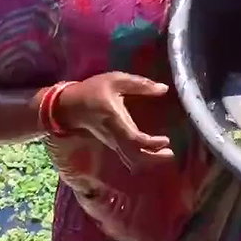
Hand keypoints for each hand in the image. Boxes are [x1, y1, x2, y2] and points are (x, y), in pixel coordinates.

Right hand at [55, 72, 174, 169]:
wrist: (70, 105)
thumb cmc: (93, 90)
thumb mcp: (116, 80)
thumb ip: (140, 84)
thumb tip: (163, 89)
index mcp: (116, 120)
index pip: (135, 139)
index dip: (151, 144)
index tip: (166, 140)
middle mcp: (114, 135)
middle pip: (134, 156)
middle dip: (153, 158)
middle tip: (170, 153)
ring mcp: (112, 142)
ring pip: (130, 159)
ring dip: (148, 160)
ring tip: (164, 154)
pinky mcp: (111, 143)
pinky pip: (127, 156)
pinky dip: (140, 158)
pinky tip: (150, 151)